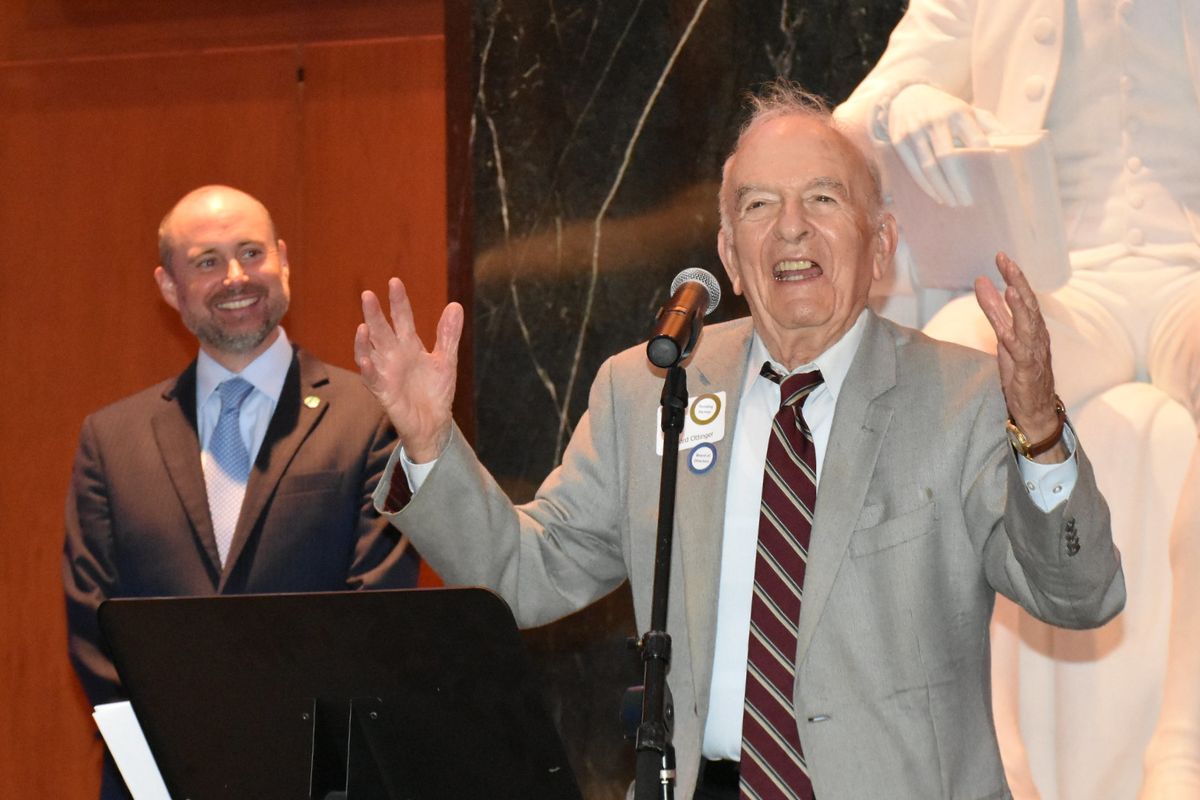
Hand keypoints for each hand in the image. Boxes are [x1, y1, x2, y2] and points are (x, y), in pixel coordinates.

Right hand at [355, 278, 463, 462]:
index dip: (398, 302)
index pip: (402, 319)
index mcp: (409, 346)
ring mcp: (386, 373)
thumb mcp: (446, 360)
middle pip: (382, 331)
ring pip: (370, 353)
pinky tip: (364, 359)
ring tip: (364, 324)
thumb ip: (448, 334)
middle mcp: (394, 356)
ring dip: (364, 341)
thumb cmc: (436, 392)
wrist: (434, 423)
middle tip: (368, 294)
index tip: (395, 282)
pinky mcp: (384, 392)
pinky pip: (372, 379)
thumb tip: (455, 305)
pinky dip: (367, 369)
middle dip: (375, 314)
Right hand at [887, 84, 1000, 206]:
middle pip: (948, 157)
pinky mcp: (900, 140)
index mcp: (958, 113)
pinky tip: (936, 195)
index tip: (993, 177)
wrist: (906, 96)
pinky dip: (925, 184)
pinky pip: (914, 167)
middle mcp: (936, 121)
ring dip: (941, 188)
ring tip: (952, 203)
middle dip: (958, 183)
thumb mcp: (967, 109)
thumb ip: (988, 124)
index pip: (974, 139)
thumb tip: (1013, 139)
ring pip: (929, 166)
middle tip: (967, 202)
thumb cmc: (944, 109)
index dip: (984, 158)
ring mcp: (915, 131)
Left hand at [974, 253, 1064, 460]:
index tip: (1001, 256)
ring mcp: (1033, 352)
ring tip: (1011, 287)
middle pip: (1029, 304)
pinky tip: (1008, 332)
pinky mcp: (1026, 371)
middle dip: (1018, 281)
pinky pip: (1021, 353)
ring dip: (1020, 307)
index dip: (1014, 275)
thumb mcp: (1003, 335)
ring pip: (1029, 325)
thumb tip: (981, 281)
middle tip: (1005, 260)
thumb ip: (993, 309)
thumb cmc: (1020, 370)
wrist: (1035, 408)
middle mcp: (1036, 335)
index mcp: (1031, 326)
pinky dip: (1016, 339)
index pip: (1023, 295)